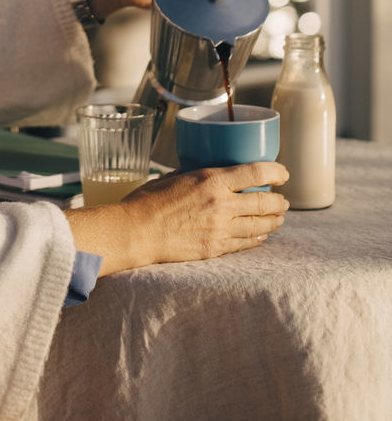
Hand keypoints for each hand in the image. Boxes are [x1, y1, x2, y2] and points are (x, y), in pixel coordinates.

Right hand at [64, 163, 288, 276]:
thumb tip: (205, 173)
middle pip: (264, 202)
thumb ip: (195, 176)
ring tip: (278, 219)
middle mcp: (221, 204)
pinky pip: (245, 244)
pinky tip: (260, 236)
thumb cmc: (148, 201)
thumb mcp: (173, 177)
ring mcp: (220, 229)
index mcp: (211, 181)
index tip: (283, 173)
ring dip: (273, 221)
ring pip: (259, 226)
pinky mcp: (215, 248)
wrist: (137, 232)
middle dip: (279, 202)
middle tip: (283, 201)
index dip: (275, 172)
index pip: (254, 173)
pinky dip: (257, 239)